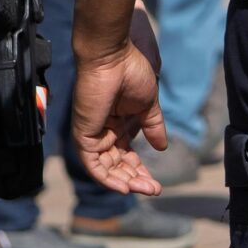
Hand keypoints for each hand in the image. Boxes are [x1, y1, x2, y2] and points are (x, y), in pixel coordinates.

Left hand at [72, 30, 165, 197]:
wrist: (112, 57)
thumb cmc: (130, 72)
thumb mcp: (148, 104)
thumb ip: (153, 126)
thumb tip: (163, 147)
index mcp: (117, 124)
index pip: (127, 155)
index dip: (141, 170)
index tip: (157, 183)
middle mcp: (103, 132)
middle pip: (118, 165)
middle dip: (136, 179)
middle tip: (154, 190)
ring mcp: (93, 135)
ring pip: (107, 169)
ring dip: (125, 182)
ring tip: (145, 189)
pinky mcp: (84, 136)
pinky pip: (93, 165)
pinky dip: (107, 179)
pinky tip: (125, 187)